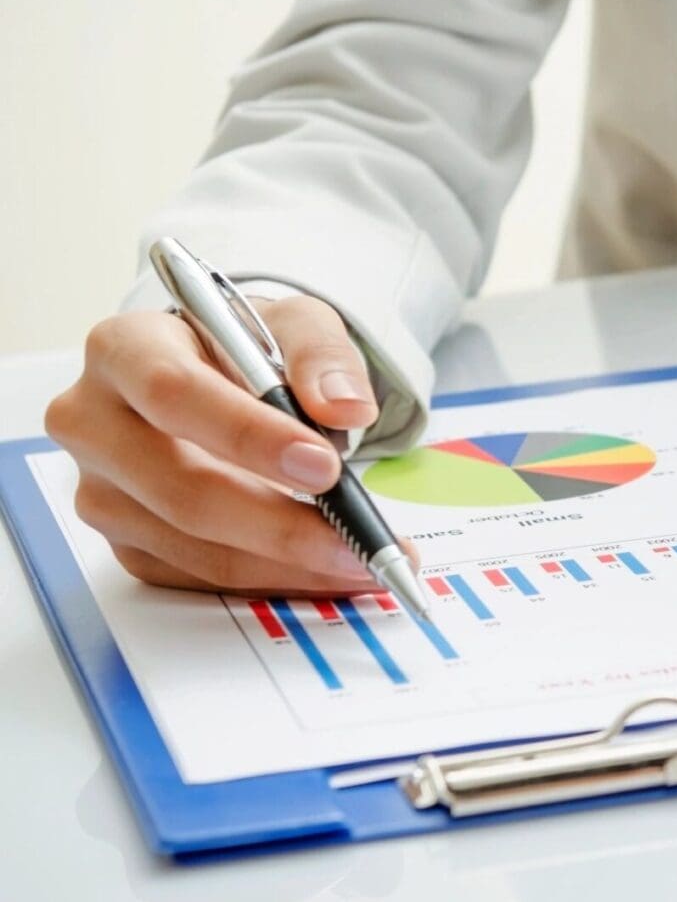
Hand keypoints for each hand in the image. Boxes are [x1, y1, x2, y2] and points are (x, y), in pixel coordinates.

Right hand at [45, 296, 396, 597]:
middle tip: (352, 536)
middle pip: (181, 487)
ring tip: (357, 559)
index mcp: (125, 349)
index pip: (174, 394)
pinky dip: (270, 577)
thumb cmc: (245, 347)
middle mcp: (95, 421)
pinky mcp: (125, 540)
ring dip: (285, 563)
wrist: (215, 376)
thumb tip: (347, 407)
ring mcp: (103, 489)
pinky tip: (322, 570)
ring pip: (193, 544)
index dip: (250, 436)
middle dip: (278, 522)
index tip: (323, 467)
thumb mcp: (292, 323)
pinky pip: (199, 574)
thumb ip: (322, 355)